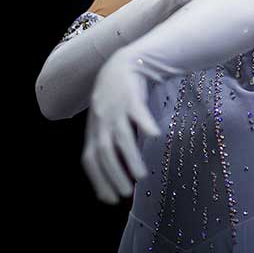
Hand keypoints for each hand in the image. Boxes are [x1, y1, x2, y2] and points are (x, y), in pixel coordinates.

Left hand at [81, 49, 159, 203]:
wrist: (123, 64)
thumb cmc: (117, 96)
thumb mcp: (106, 119)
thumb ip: (109, 140)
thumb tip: (117, 166)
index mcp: (94, 129)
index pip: (90, 160)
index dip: (98, 180)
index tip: (110, 198)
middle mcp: (101, 121)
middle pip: (104, 153)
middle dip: (114, 175)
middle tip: (126, 193)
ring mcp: (116, 109)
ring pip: (121, 138)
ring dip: (130, 158)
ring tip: (141, 176)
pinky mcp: (132, 97)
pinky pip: (138, 113)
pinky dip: (145, 124)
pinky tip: (154, 136)